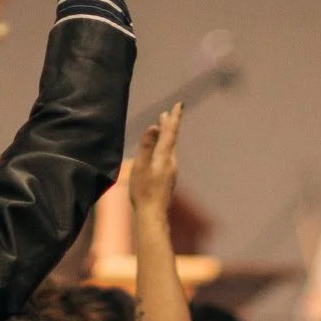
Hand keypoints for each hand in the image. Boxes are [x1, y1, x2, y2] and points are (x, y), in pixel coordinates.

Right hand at [128, 103, 182, 220]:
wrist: (152, 215)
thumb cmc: (143, 191)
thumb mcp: (141, 166)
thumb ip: (146, 146)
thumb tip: (154, 127)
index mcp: (164, 156)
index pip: (170, 132)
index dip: (174, 117)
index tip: (180, 104)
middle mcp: (171, 162)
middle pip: (171, 139)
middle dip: (170, 124)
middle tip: (169, 112)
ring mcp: (170, 171)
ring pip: (169, 148)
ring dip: (167, 136)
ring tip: (163, 127)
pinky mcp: (167, 179)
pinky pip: (167, 157)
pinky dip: (164, 148)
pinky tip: (159, 152)